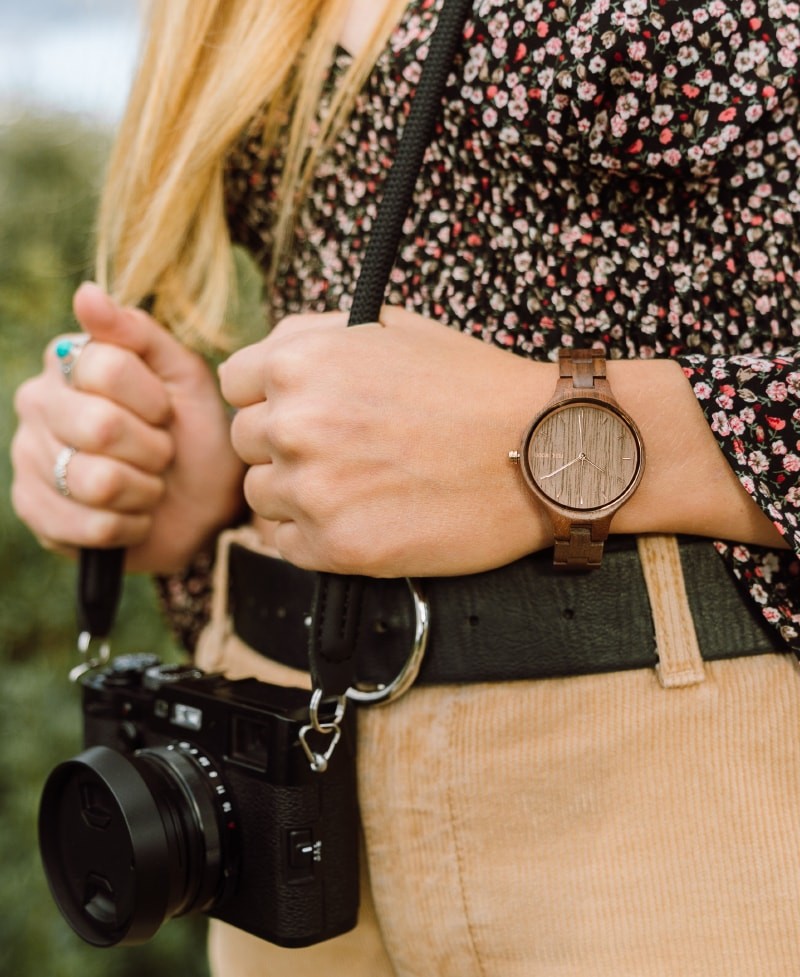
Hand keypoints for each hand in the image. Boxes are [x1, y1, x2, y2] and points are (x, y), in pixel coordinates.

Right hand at [11, 283, 244, 572]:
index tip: (166, 411)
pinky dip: (129, 525)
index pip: (105, 368)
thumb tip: (85, 293)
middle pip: (99, 426)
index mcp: (69, 360)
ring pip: (95, 480)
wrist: (206, 503)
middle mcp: (37, 403)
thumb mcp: (183, 376)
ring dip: (142, 489)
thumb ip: (138, 332)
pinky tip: (133, 515)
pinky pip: (89, 526)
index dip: (152, 400)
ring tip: (147, 484)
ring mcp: (28, 458)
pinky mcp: (34, 512)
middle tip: (160, 453)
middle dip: (151, 448)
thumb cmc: (193, 431)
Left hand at [219, 306, 553, 576]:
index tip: (304, 409)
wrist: (541, 449)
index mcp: (299, 362)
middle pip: (245, 442)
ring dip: (297, 493)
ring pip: (262, 497)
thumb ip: (311, 338)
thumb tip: (262, 369)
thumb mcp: (388, 328)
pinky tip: (362, 516)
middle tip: (344, 450)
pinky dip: (314, 536)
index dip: (271, 396)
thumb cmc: (471, 385)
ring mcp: (313, 491)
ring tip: (358, 485)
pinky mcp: (337, 548)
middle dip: (285, 444)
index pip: (236, 384)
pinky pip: (286, 545)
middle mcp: (294, 425)